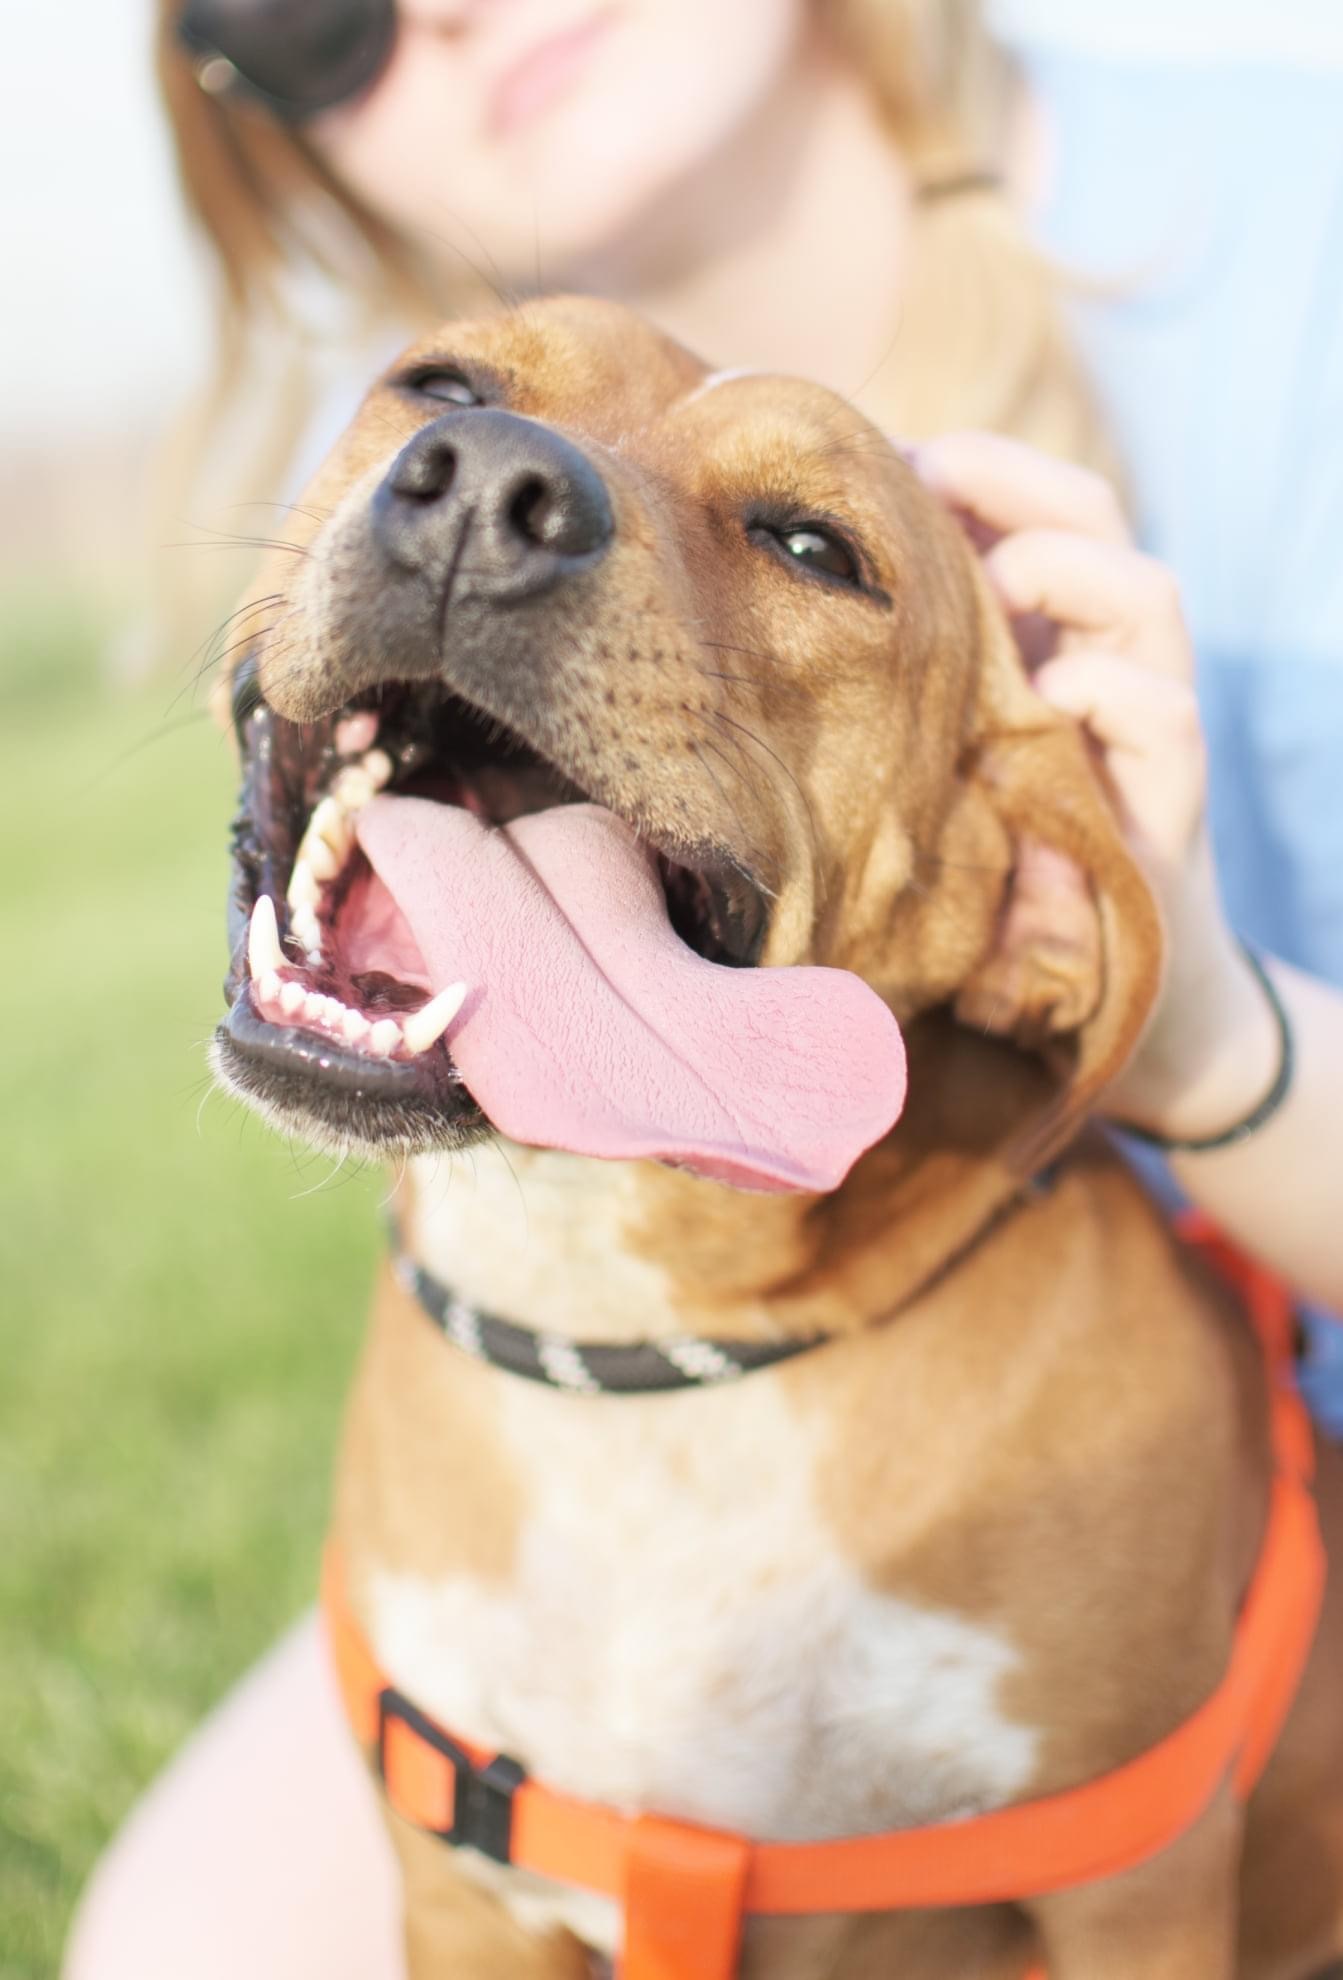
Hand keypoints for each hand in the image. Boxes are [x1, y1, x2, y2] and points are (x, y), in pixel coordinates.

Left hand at [913, 431, 1278, 1140]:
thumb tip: (763, 623)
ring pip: (1148, 596)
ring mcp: (1145, 728)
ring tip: (1002, 574)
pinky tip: (1053, 696)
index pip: (1032, 507)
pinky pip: (1167, 720)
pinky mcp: (1169, 806)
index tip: (882, 457)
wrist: (1101, 1005)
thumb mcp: (933, 763)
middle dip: (1016, 480)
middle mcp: (1104, 661)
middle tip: (931, 475)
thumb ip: (895, 689)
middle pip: (1093, 518)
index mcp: (1045, 637)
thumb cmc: (995, 871)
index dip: (970, 468)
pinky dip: (1114, 694)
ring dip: (1071, 567)